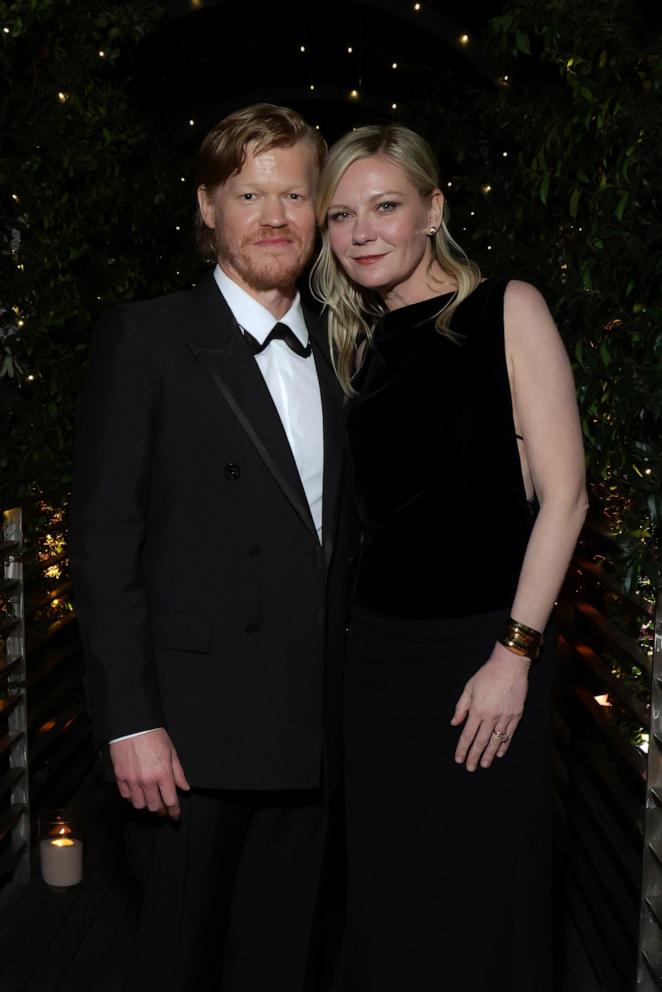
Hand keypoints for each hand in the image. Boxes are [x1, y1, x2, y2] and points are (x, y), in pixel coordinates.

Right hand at [110, 728, 189, 817]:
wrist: (132, 726)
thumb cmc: (154, 736)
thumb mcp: (172, 752)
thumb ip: (178, 773)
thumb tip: (185, 788)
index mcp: (163, 773)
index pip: (170, 801)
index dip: (174, 811)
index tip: (175, 816)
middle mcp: (147, 780)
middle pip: (154, 806)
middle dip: (161, 810)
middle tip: (164, 809)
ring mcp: (132, 780)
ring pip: (139, 805)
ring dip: (146, 806)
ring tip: (150, 801)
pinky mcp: (120, 777)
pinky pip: (126, 796)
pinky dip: (132, 798)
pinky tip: (137, 794)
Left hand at [450, 642, 529, 771]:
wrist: (509, 666)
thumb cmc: (486, 675)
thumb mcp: (469, 688)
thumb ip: (461, 708)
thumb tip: (454, 723)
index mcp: (477, 710)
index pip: (468, 735)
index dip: (463, 748)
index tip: (459, 759)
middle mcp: (491, 717)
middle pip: (481, 742)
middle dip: (475, 756)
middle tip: (470, 768)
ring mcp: (505, 717)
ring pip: (496, 741)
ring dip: (489, 755)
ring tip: (485, 765)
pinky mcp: (516, 715)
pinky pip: (509, 734)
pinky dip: (504, 745)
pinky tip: (499, 753)